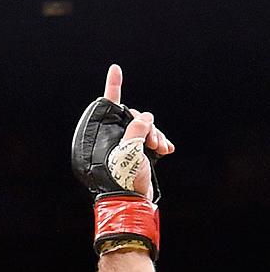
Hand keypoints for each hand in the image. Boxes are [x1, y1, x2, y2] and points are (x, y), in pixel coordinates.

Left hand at [103, 64, 174, 200]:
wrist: (131, 202)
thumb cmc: (123, 178)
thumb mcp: (129, 151)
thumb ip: (137, 129)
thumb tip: (146, 117)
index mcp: (103, 135)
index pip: (108, 105)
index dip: (113, 86)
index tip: (115, 68)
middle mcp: (112, 138)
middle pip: (134, 118)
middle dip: (148, 126)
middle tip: (154, 143)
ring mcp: (124, 146)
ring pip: (144, 129)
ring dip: (156, 136)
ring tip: (162, 149)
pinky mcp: (135, 155)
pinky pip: (149, 140)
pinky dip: (160, 142)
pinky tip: (167, 149)